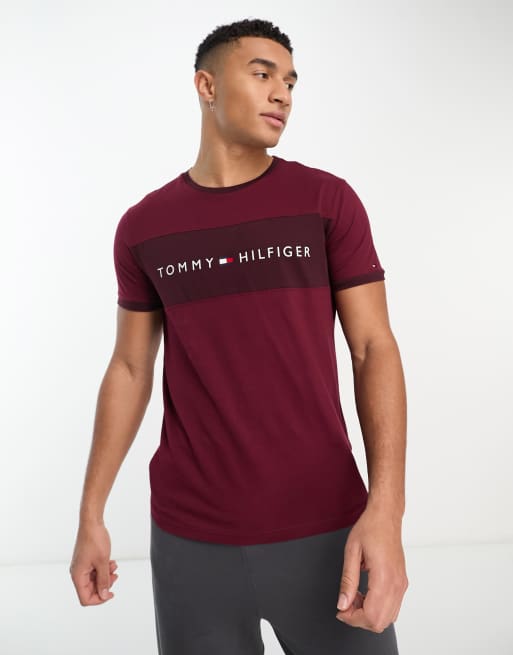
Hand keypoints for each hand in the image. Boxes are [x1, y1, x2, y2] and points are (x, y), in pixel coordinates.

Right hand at [69, 522, 118, 605]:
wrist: (92, 522)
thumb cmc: (95, 539)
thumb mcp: (103, 562)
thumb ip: (104, 580)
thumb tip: (104, 595)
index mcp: (77, 576)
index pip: (85, 598)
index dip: (99, 599)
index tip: (111, 593)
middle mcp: (77, 573)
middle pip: (90, 590)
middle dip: (104, 585)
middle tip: (115, 576)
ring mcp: (81, 566)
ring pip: (94, 580)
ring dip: (105, 576)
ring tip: (113, 567)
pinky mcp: (86, 561)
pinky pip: (94, 571)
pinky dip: (103, 569)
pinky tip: (111, 562)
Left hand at [335, 505, 407, 631]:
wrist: (386, 515)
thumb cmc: (370, 528)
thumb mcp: (351, 552)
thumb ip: (347, 581)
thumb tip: (342, 604)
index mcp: (384, 576)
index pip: (371, 616)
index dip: (353, 618)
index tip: (341, 610)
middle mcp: (396, 583)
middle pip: (380, 622)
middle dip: (360, 619)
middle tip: (346, 604)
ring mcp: (401, 584)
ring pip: (388, 618)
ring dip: (369, 615)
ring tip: (355, 597)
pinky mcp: (402, 582)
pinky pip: (393, 607)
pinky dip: (378, 608)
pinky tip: (366, 594)